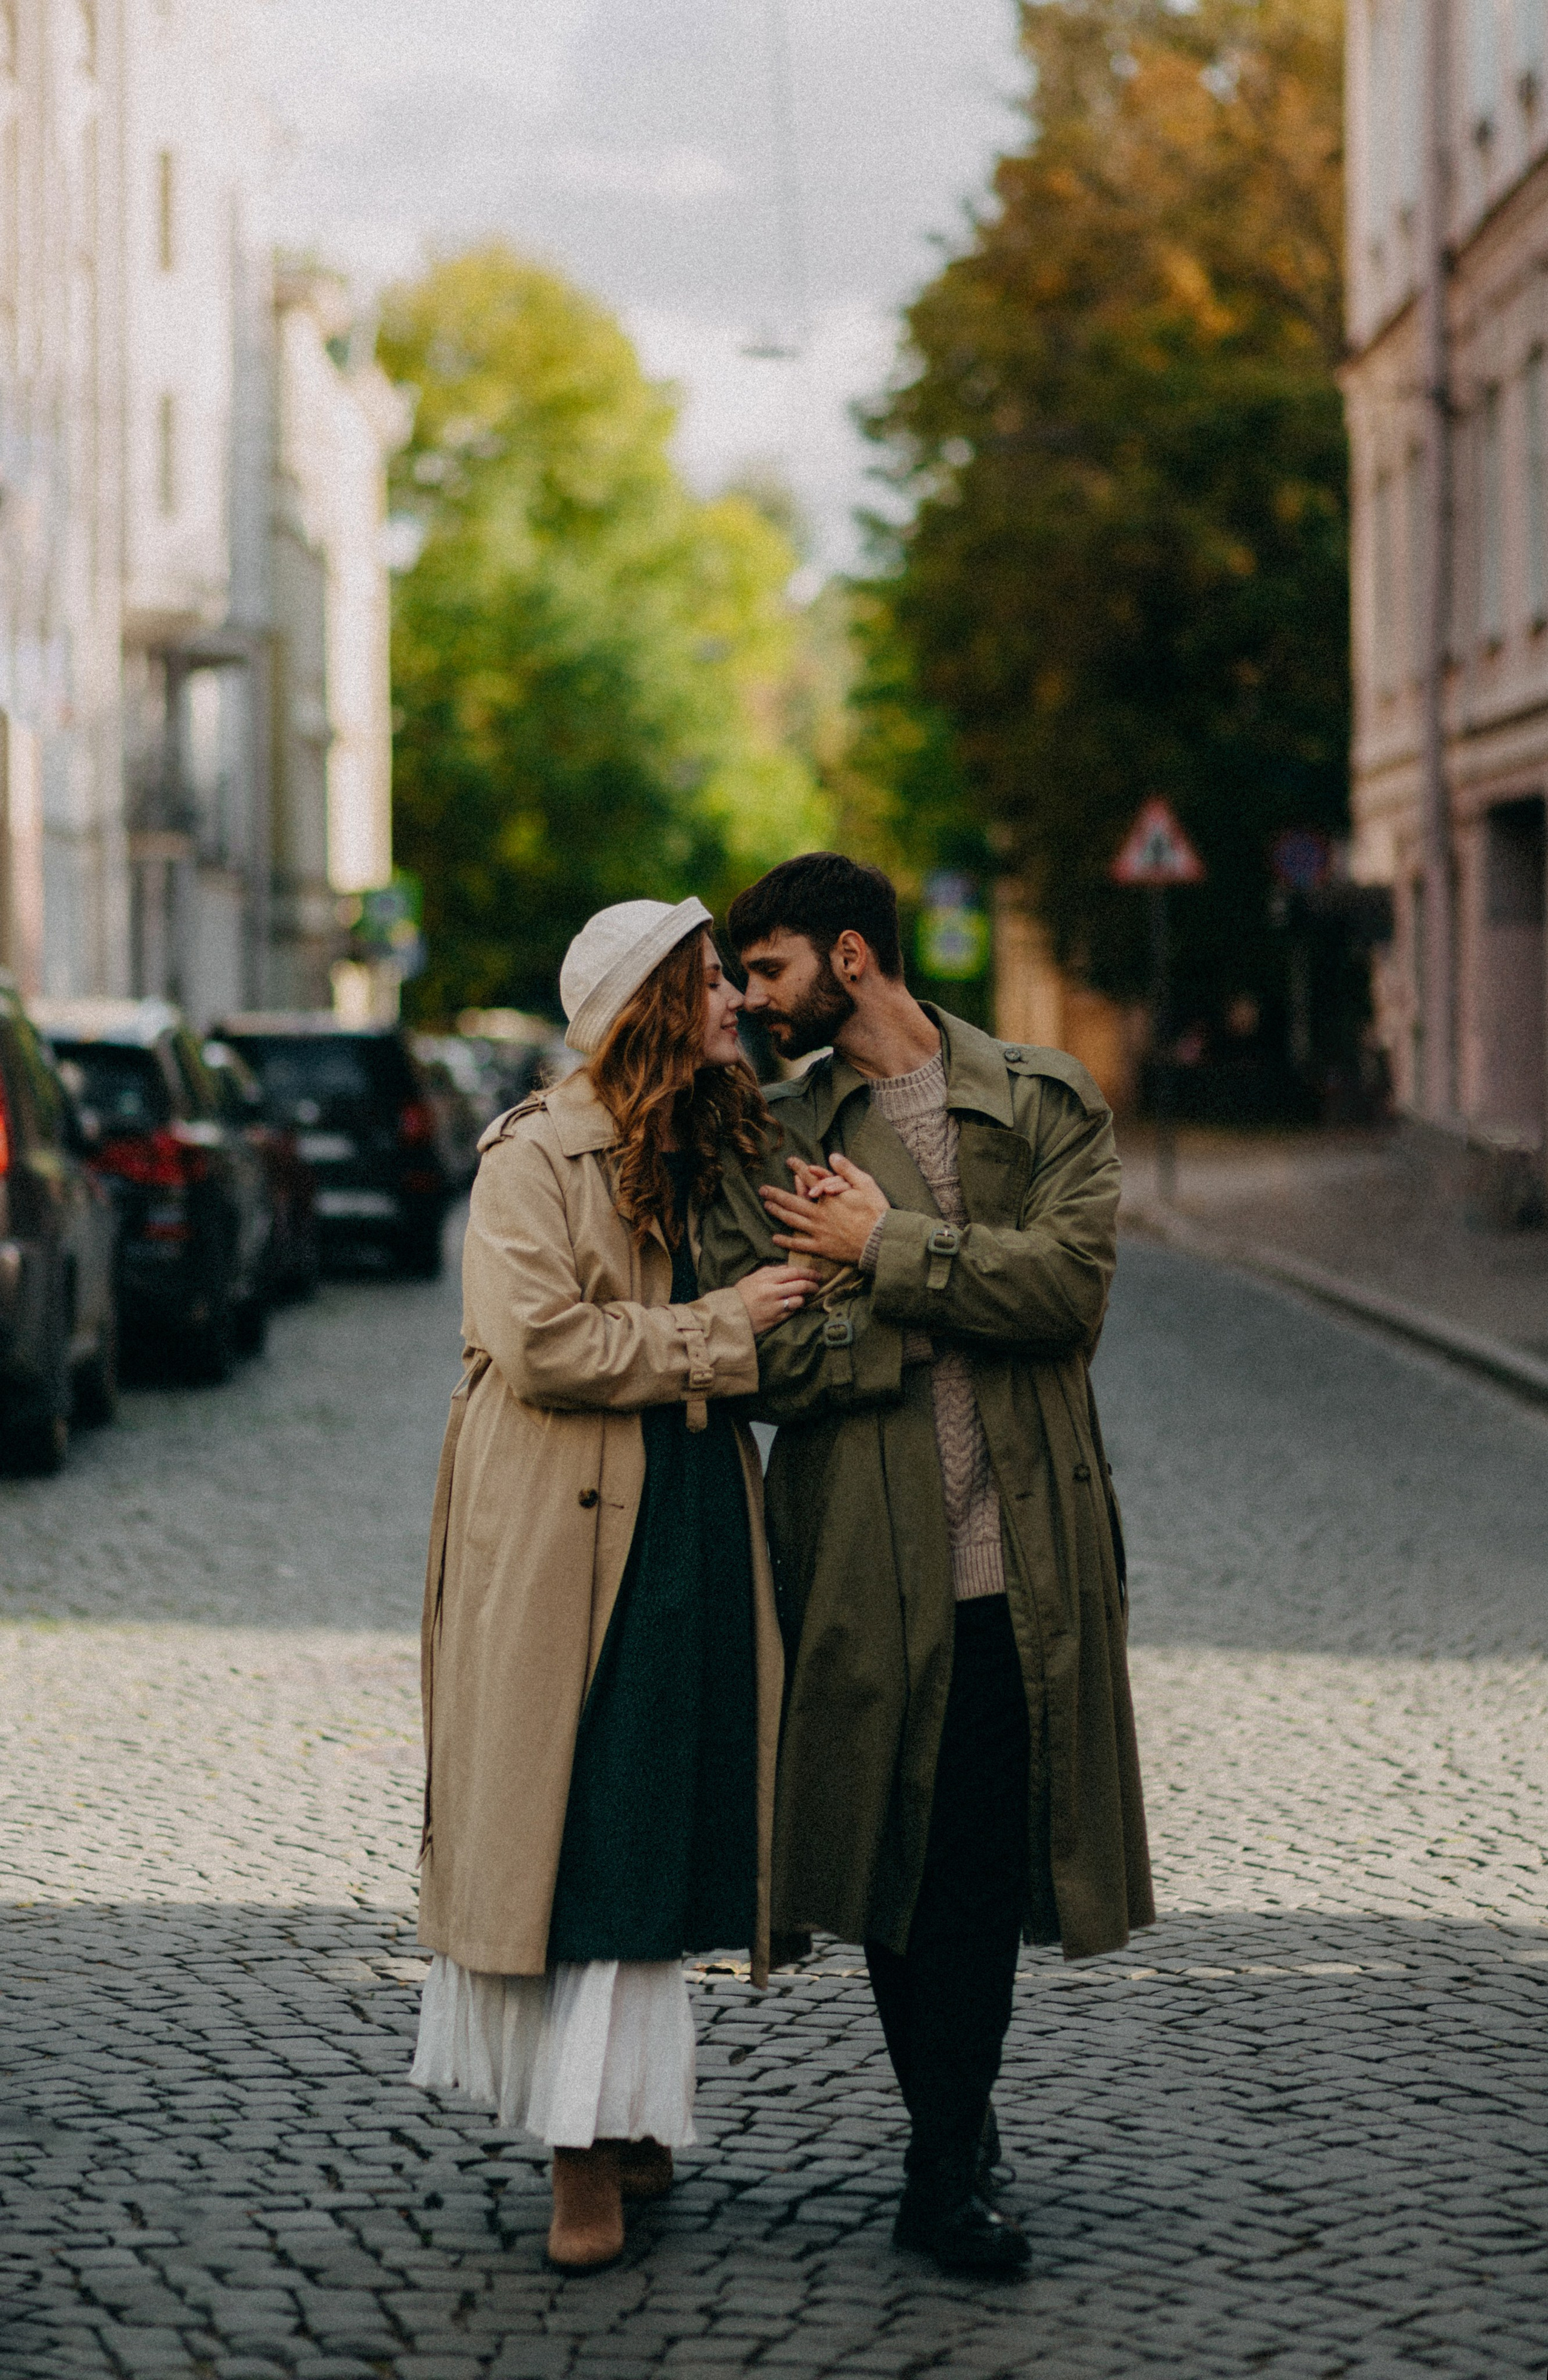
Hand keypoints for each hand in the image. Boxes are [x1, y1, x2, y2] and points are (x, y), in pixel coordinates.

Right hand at [735, 1263, 818, 1335]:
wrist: (730, 1314)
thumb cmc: (742, 1294)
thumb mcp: (754, 1278)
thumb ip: (772, 1271)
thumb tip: (788, 1268)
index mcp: (767, 1278)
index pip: (795, 1272)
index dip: (809, 1273)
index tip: (817, 1275)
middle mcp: (772, 1291)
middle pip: (801, 1285)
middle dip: (813, 1285)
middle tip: (817, 1286)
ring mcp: (775, 1306)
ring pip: (799, 1300)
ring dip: (803, 1298)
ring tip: (803, 1297)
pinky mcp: (775, 1319)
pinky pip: (792, 1312)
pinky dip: (795, 1308)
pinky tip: (792, 1307)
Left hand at [760, 1155, 889, 1264]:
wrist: (880, 1241)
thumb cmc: (876, 1212)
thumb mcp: (866, 1184)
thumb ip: (847, 1170)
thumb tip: (833, 1155)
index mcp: (828, 1197)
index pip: (809, 1178)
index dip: (798, 1168)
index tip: (789, 1161)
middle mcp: (819, 1213)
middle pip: (792, 1201)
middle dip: (776, 1193)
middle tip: (762, 1189)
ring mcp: (818, 1231)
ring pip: (792, 1220)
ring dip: (778, 1212)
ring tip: (767, 1206)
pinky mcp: (821, 1247)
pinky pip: (799, 1244)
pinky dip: (786, 1241)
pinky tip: (775, 1238)